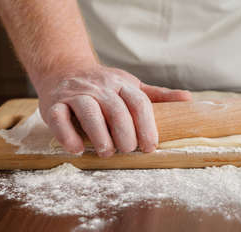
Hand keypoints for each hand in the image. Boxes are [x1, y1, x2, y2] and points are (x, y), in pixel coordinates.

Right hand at [36, 64, 191, 155]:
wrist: (64, 69)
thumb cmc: (104, 86)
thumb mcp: (131, 86)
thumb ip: (157, 96)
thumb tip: (188, 99)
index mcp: (121, 84)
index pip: (138, 103)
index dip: (147, 126)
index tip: (150, 147)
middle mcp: (99, 87)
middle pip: (116, 109)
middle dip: (125, 133)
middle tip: (128, 151)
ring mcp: (75, 94)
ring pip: (88, 110)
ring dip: (99, 135)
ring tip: (107, 152)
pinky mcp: (52, 103)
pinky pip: (58, 117)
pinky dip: (67, 134)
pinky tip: (77, 150)